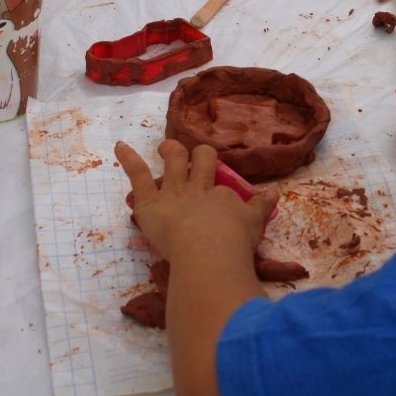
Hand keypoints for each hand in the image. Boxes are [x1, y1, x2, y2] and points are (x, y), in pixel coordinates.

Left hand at [114, 140, 277, 260]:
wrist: (209, 249)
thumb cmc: (234, 242)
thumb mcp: (255, 224)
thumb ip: (262, 207)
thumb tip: (275, 192)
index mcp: (223, 196)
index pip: (224, 188)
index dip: (223, 193)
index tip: (225, 202)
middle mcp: (199, 188)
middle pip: (202, 161)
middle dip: (200, 156)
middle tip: (197, 158)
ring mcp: (174, 192)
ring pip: (173, 161)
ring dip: (170, 151)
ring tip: (166, 147)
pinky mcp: (150, 202)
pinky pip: (138, 176)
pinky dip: (129, 159)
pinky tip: (120, 146)